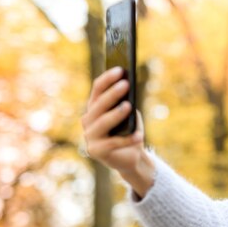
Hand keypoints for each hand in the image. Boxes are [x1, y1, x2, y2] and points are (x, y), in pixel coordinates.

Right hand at [81, 67, 153, 196]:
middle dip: (112, 93)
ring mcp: (90, 136)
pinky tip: (139, 134)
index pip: (97, 90)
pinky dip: (127, 139)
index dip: (107, 79)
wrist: (131, 157)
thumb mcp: (130, 115)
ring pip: (102, 123)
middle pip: (99, 105)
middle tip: (126, 84)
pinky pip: (113, 143)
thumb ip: (127, 104)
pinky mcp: (96, 151)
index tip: (120, 69)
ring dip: (116, 113)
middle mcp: (88, 121)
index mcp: (94, 108)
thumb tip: (129, 94)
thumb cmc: (130, 131)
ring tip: (129, 106)